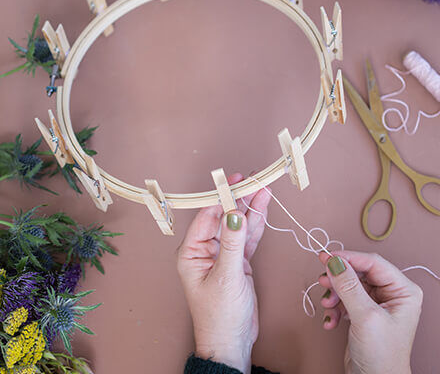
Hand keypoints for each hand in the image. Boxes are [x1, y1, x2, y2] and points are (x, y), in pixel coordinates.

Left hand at [177, 173, 270, 373]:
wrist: (232, 342)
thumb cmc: (219, 315)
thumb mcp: (226, 277)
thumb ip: (232, 243)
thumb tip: (234, 213)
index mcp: (192, 252)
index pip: (207, 216)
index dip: (221, 197)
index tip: (234, 182)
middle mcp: (205, 249)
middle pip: (224, 217)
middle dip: (239, 199)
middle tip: (253, 181)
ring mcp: (223, 254)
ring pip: (238, 225)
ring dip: (251, 208)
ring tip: (263, 189)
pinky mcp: (238, 260)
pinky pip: (248, 237)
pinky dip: (257, 224)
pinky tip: (263, 208)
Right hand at [318, 251, 422, 373]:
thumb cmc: (383, 356)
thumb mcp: (365, 316)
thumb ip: (348, 286)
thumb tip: (334, 262)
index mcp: (403, 291)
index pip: (373, 263)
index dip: (348, 258)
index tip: (327, 257)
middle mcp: (391, 294)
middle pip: (358, 272)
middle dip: (339, 279)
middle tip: (322, 279)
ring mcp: (376, 303)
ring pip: (348, 285)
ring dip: (334, 294)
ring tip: (327, 305)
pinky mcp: (362, 312)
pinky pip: (344, 299)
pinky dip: (334, 308)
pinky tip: (330, 320)